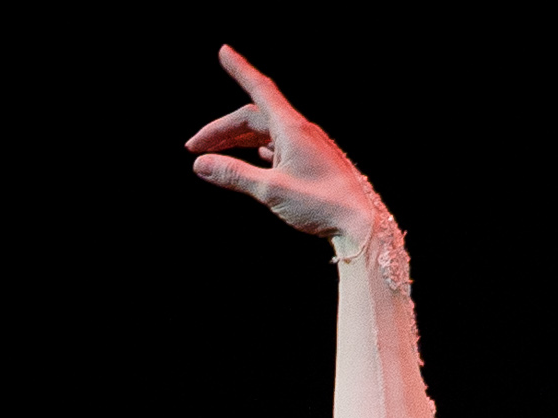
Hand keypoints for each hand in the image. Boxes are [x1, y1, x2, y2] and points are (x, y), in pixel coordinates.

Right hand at [184, 46, 381, 246]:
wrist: (362, 225)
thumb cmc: (322, 206)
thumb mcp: (271, 190)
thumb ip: (234, 175)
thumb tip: (201, 165)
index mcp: (292, 129)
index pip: (259, 89)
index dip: (240, 70)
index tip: (224, 52)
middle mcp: (302, 132)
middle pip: (254, 118)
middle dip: (222, 130)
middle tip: (194, 148)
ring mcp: (311, 147)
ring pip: (267, 134)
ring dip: (239, 142)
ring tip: (217, 156)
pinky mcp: (317, 163)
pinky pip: (282, 147)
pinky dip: (262, 149)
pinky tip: (256, 158)